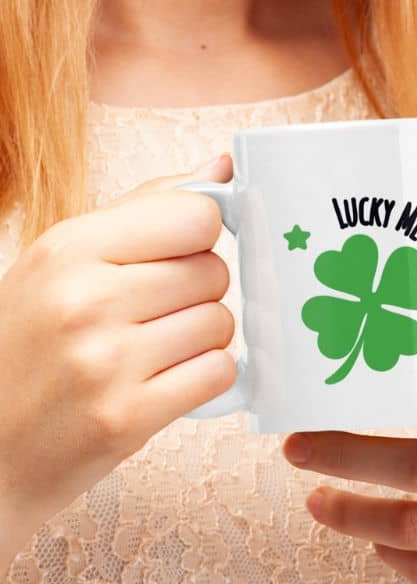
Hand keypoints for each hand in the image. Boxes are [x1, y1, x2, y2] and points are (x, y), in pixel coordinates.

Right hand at [0, 154, 236, 573]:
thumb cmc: (27, 345)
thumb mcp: (61, 262)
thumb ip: (144, 209)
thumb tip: (222, 165)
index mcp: (68, 248)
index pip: (194, 215)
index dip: (199, 234)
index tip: (182, 251)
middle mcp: (86, 300)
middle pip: (213, 270)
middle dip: (198, 290)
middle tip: (158, 310)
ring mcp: (107, 362)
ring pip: (221, 323)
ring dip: (203, 336)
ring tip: (157, 347)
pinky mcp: (127, 418)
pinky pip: (217, 373)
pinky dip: (204, 376)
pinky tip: (167, 378)